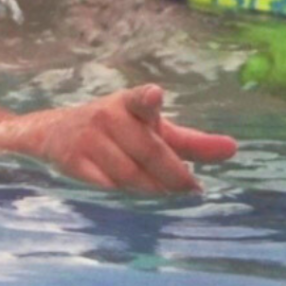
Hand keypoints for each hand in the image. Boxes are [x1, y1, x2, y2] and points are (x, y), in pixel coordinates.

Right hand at [0, 85, 236, 193]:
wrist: (52, 132)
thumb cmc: (117, 130)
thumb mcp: (152, 129)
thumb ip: (192, 142)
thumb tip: (233, 149)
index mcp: (131, 103)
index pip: (141, 99)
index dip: (148, 99)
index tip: (154, 95)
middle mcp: (109, 115)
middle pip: (149, 152)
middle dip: (173, 174)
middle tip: (192, 187)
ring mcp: (88, 138)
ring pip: (130, 175)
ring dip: (150, 187)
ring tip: (162, 189)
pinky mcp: (72, 160)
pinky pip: (107, 186)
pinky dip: (121, 190)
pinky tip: (125, 187)